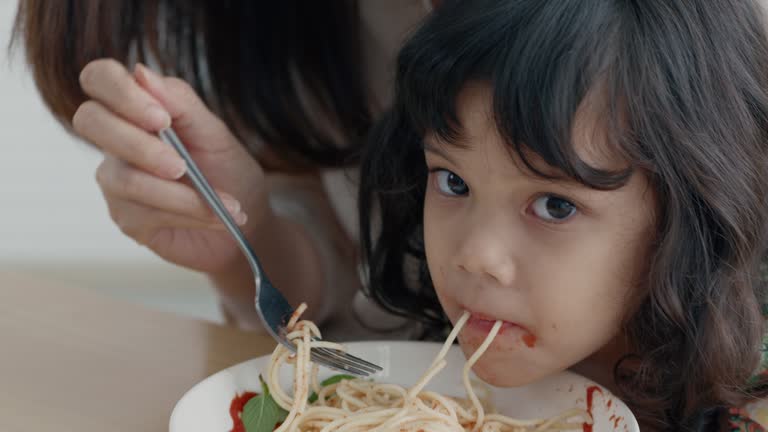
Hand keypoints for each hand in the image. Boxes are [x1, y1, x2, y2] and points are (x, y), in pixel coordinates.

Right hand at [73, 59, 268, 271]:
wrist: (244, 215)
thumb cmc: (226, 169)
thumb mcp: (214, 133)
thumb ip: (180, 103)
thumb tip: (141, 72)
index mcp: (136, 109)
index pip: (99, 78)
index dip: (120, 92)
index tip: (162, 118)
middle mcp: (116, 141)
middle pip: (90, 121)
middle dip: (139, 145)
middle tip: (181, 165)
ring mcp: (116, 179)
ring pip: (126, 178)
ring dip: (181, 193)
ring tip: (223, 201)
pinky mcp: (126, 217)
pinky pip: (147, 212)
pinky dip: (190, 213)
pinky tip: (216, 217)